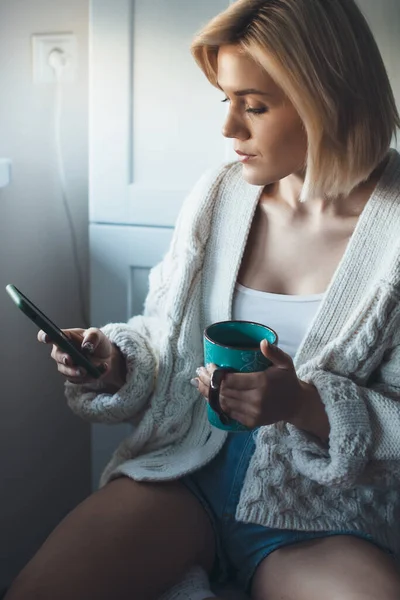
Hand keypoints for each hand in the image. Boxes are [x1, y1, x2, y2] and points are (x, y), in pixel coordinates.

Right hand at [37, 327, 124, 388]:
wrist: (108, 358)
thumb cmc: (98, 343)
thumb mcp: (98, 335)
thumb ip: (92, 337)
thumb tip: (86, 346)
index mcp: (65, 337)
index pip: (49, 335)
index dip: (45, 336)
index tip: (47, 338)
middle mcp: (61, 351)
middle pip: (56, 355)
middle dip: (63, 359)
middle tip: (71, 360)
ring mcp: (65, 365)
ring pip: (65, 370)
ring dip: (76, 371)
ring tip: (87, 370)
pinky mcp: (72, 377)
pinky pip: (76, 379)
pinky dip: (88, 376)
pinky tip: (99, 371)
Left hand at [194, 340, 312, 429]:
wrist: (296, 405)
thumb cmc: (287, 380)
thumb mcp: (285, 363)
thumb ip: (274, 352)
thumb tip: (262, 342)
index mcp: (262, 383)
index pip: (232, 380)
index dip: (217, 375)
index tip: (209, 366)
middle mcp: (256, 400)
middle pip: (225, 391)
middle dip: (209, 382)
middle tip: (199, 373)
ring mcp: (253, 413)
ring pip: (224, 403)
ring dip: (209, 393)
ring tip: (198, 383)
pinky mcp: (250, 422)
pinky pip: (229, 412)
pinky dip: (217, 403)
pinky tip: (209, 395)